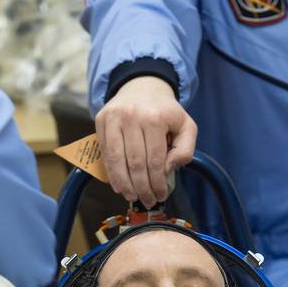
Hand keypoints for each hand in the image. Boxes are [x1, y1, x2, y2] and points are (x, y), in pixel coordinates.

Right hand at [96, 75, 197, 206]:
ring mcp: (114, 118)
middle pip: (136, 163)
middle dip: (142, 187)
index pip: (155, 160)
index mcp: (155, 118)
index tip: (160, 195)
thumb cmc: (165, 111)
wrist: (142, 86)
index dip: (157, 182)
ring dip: (125, 184)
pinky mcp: (101, 120)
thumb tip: (168, 169)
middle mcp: (132, 116)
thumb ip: (186, 149)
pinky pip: (105, 153)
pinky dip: (111, 173)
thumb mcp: (186, 125)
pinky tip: (119, 185)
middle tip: (147, 200)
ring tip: (132, 196)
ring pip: (117, 160)